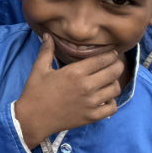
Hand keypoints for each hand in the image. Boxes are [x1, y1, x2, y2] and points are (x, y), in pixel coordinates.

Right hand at [14, 34, 123, 148]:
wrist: (33, 118)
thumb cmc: (35, 92)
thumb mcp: (39, 69)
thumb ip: (46, 51)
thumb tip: (47, 35)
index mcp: (74, 73)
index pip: (102, 60)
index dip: (110, 55)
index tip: (112, 53)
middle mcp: (87, 87)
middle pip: (113, 72)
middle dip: (118, 65)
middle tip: (116, 63)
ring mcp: (92, 103)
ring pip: (115, 89)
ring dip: (115, 82)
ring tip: (110, 80)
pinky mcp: (93, 116)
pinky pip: (113, 107)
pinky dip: (112, 101)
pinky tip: (105, 97)